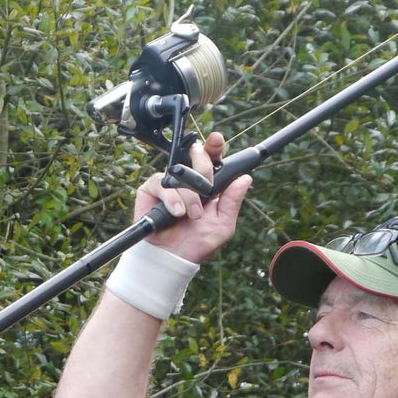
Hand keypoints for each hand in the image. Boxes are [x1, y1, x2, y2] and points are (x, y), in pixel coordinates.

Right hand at [133, 131, 252, 264]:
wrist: (174, 257)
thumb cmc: (197, 242)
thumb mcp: (223, 223)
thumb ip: (232, 201)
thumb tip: (246, 178)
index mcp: (207, 185)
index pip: (211, 159)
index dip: (214, 147)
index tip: (217, 140)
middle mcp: (187, 180)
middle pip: (196, 156)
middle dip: (203, 171)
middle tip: (206, 191)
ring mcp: (169, 183)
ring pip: (180, 172)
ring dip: (189, 195)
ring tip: (190, 215)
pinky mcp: (151, 189)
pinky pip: (161, 183)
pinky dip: (172, 199)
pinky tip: (176, 213)